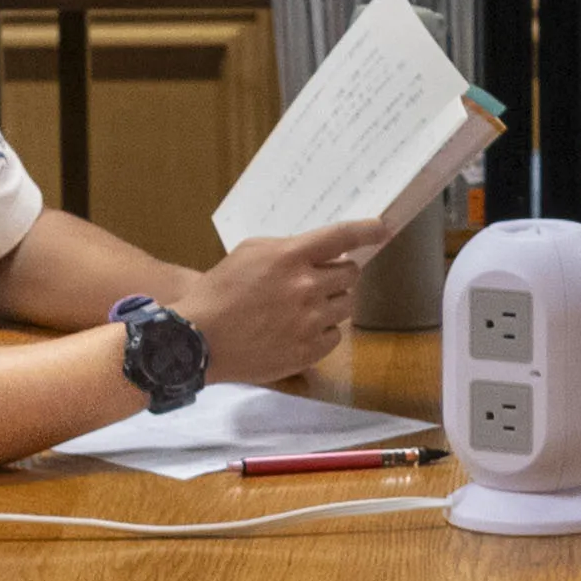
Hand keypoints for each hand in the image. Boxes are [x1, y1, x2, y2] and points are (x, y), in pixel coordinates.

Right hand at [166, 215, 389, 385]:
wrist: (199, 340)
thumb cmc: (220, 291)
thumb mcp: (249, 252)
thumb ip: (288, 249)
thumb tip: (319, 253)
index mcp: (291, 257)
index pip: (342, 237)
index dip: (367, 230)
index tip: (382, 229)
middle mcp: (306, 287)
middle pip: (350, 275)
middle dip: (338, 275)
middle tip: (318, 281)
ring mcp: (310, 321)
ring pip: (346, 306)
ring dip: (331, 303)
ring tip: (302, 309)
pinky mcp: (308, 351)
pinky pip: (335, 336)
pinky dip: (323, 332)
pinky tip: (297, 331)